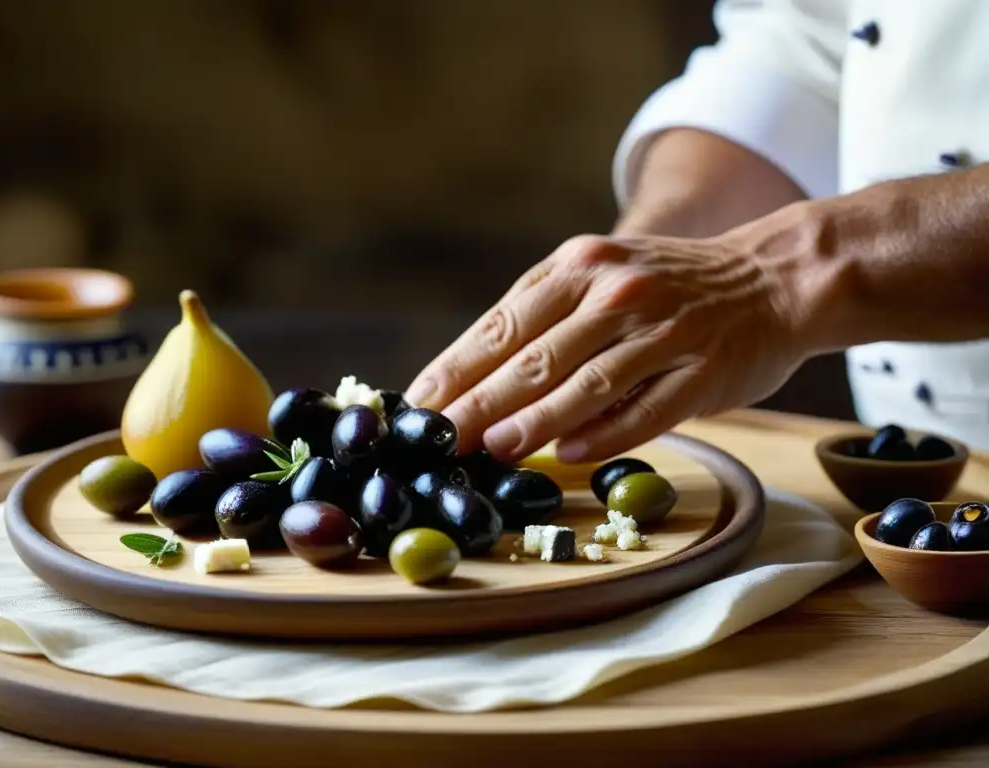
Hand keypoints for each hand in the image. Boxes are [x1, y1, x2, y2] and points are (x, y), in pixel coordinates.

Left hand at [404, 231, 806, 462]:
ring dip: (532, 421)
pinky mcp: (701, 370)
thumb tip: (479, 380)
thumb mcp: (603, 273)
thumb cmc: (671, 285)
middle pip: (532, 357)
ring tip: (491, 449)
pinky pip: (643, 409)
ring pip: (583, 383)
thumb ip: (549, 316)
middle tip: (437, 440)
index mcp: (581, 265)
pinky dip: (602, 434)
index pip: (502, 323)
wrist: (774, 277)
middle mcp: (616, 292)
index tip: (418, 405)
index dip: (456, 368)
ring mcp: (662, 330)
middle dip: (477, 403)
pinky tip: (565, 455)